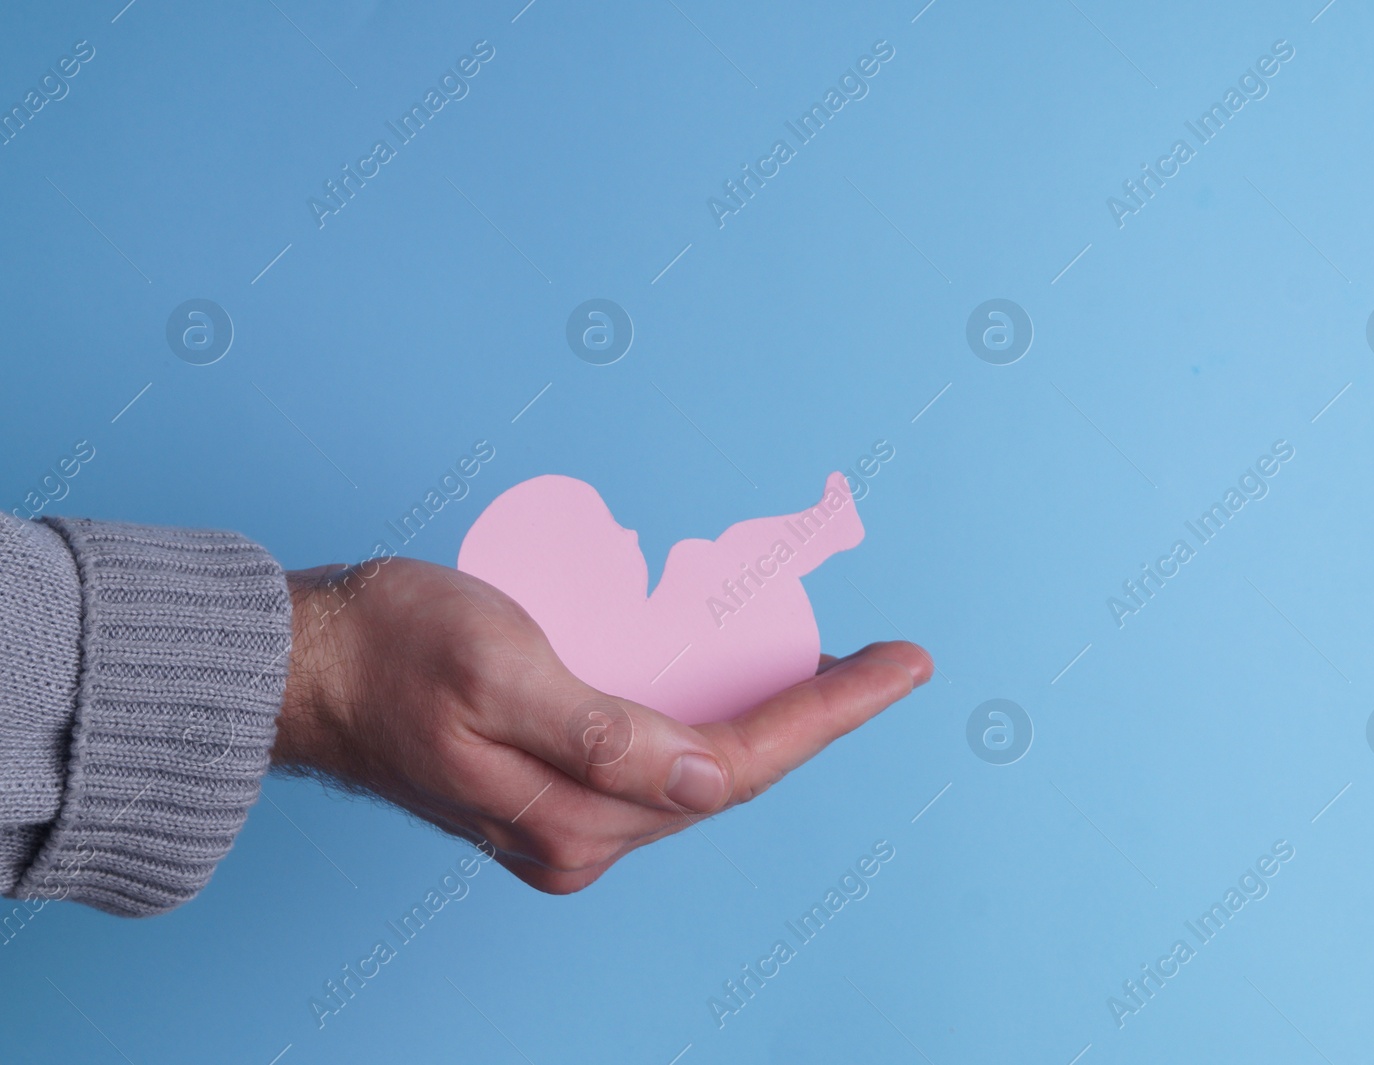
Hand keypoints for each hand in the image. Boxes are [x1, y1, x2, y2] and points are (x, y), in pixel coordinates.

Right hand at [273, 557, 931, 892]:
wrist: (305, 668)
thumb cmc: (391, 649)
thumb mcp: (497, 670)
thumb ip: (603, 734)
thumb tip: (707, 774)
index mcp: (576, 813)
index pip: (737, 765)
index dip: (829, 714)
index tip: (900, 666)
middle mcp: (580, 836)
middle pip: (732, 778)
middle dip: (819, 719)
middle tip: (890, 663)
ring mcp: (566, 826)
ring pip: (700, 776)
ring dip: (774, 725)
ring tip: (838, 674)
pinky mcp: (552, 800)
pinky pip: (659, 767)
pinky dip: (714, 724)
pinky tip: (743, 691)